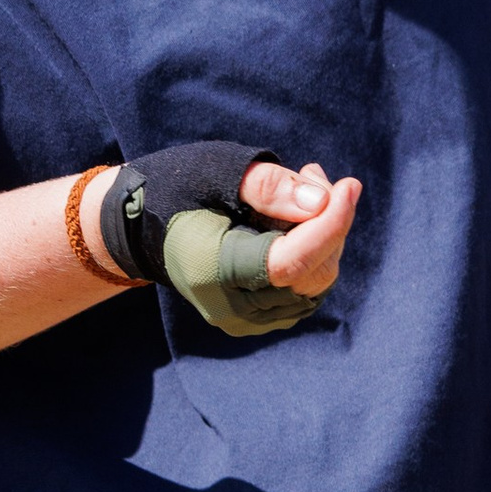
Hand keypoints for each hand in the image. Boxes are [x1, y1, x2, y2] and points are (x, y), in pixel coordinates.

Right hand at [97, 156, 362, 296]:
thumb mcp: (216, 171)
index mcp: (213, 272)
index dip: (329, 225)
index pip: (289, 263)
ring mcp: (249, 321)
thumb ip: (269, 187)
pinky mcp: (262, 318)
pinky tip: (296, 216)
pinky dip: (314, 249)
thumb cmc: (175, 189)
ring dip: (324, 232)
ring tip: (300, 186)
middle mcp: (234, 308)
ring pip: (316, 280)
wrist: (140, 229)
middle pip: (311, 273)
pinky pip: (307, 285)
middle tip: (313, 172)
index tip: (350, 185)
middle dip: (329, 221)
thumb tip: (322, 202)